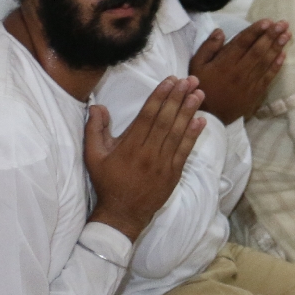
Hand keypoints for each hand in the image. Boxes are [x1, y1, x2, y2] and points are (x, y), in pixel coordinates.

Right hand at [85, 76, 204, 239]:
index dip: (160, 96)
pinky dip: (193, 135)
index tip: (170, 80)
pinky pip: (185, 150)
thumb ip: (94, 130)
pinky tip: (201, 120)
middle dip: (178, 97)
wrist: (122, 214)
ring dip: (190, 111)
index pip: (148, 115)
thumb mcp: (93, 157)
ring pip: (178, 133)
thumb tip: (97, 106)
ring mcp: (163, 163)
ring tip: (198, 93)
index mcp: (129, 147)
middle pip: (166, 120)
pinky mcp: (173, 173)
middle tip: (189, 80)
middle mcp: (148, 153)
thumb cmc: (107, 182)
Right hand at [189, 20, 287, 123]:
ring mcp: (249, 83)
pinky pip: (268, 77)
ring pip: (265, 62)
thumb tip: (220, 31)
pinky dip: (276, 66)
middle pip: (258, 50)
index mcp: (224, 63)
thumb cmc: (201, 87)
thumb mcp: (196, 66)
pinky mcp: (255, 93)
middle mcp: (239, 71)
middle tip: (283, 23)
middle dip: (271, 35)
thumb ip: (208, 47)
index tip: (268, 21)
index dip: (256, 31)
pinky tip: (283, 55)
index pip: (243, 42)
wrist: (208, 116)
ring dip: (277, 47)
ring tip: (287, 34)